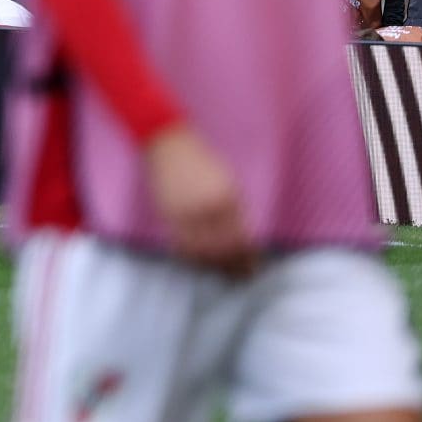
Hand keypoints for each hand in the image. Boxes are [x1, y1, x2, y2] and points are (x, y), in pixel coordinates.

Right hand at [145, 125, 254, 275]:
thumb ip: (234, 208)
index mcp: (228, 198)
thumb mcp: (226, 180)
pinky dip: (190, 255)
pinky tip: (196, 261)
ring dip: (212, 264)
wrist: (168, 143)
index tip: (252, 268)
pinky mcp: (168, 212)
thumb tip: (241, 236)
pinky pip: (181, 242)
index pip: (241, 237)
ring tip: (220, 273)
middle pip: (224, 248)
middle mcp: (208, 208)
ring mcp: (187, 211)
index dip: (248, 257)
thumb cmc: (199, 159)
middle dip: (233, 266)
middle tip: (240, 278)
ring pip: (202, 249)